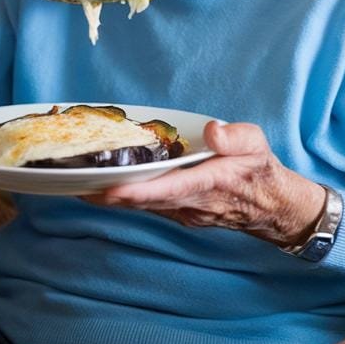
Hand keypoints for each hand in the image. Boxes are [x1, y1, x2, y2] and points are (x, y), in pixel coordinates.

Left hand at [87, 120, 325, 246]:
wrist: (271, 206)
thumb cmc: (260, 170)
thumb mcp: (257, 144)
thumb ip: (236, 137)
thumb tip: (213, 130)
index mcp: (209, 183)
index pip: (167, 190)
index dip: (136, 192)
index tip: (109, 190)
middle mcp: (192, 203)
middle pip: (144, 201)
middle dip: (110, 195)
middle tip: (74, 185)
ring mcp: (184, 212)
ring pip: (143, 206)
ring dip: (113, 199)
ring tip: (78, 185)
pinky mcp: (179, 213)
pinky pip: (149, 207)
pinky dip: (127, 199)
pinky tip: (105, 188)